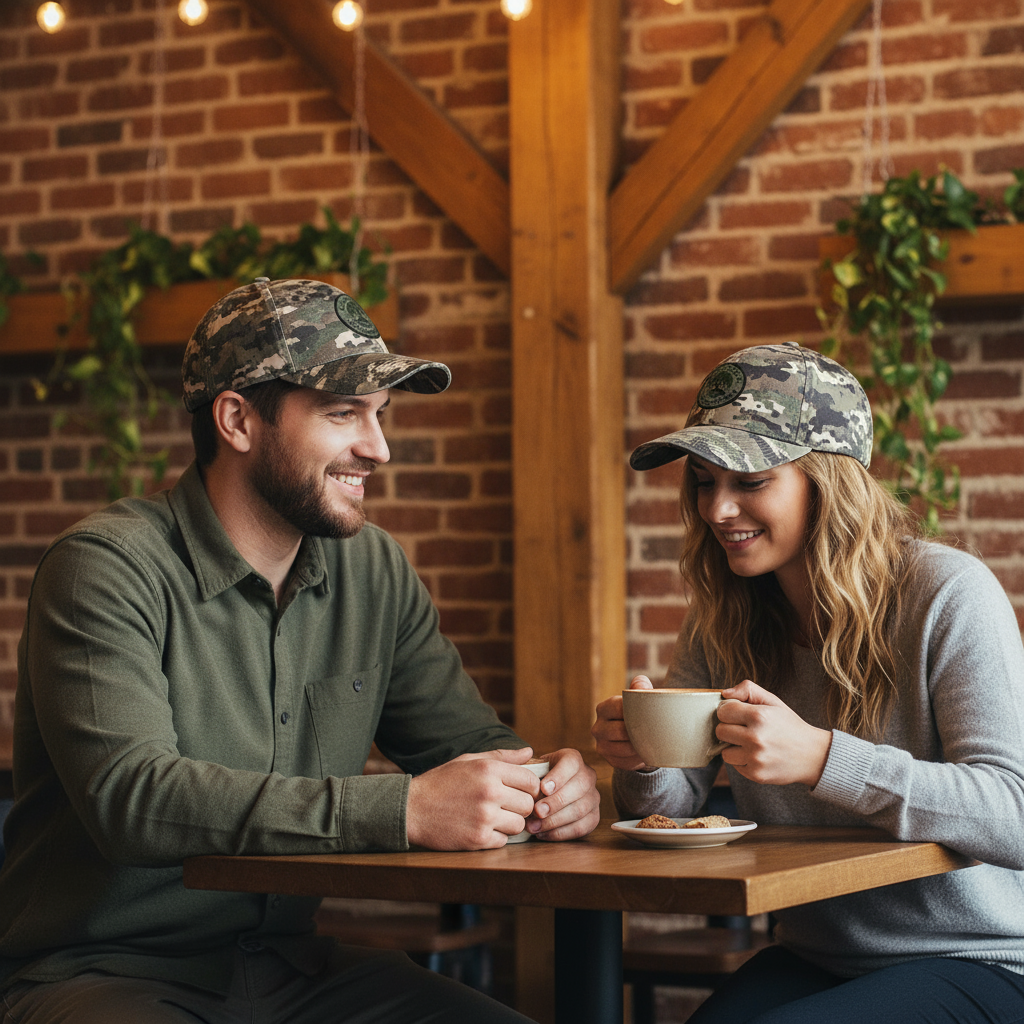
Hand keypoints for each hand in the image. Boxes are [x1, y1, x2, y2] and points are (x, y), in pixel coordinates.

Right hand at [406, 748, 540, 849]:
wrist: (412, 809)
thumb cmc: (441, 782)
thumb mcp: (468, 761)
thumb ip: (501, 756)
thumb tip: (529, 753)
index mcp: (489, 769)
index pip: (531, 781)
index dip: (530, 788)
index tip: (521, 792)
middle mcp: (489, 792)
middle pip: (528, 805)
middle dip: (521, 806)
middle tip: (507, 806)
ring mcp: (484, 817)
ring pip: (519, 825)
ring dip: (509, 823)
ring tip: (493, 817)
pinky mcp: (477, 839)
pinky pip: (503, 841)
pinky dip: (495, 837)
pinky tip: (481, 828)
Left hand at [526, 748, 599, 840]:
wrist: (547, 790)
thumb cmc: (537, 778)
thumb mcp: (532, 767)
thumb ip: (527, 768)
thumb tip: (524, 771)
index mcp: (573, 758)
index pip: (571, 763)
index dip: (558, 776)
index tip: (542, 788)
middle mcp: (588, 776)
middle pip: (579, 788)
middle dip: (556, 802)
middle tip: (537, 811)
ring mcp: (593, 797)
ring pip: (580, 810)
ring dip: (555, 821)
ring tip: (534, 827)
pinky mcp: (594, 817)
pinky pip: (582, 828)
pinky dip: (561, 833)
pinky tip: (543, 834)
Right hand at [591, 675, 652, 771]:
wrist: (634, 737)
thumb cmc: (637, 714)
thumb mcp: (638, 698)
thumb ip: (640, 687)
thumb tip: (640, 684)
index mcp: (603, 708)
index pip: (618, 708)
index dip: (635, 711)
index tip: (649, 714)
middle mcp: (597, 727)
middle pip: (620, 730)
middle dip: (638, 731)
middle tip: (654, 731)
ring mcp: (601, 745)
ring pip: (624, 748)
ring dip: (640, 747)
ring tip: (652, 743)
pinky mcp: (610, 760)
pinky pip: (626, 762)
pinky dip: (638, 759)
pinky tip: (646, 753)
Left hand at [716, 680, 831, 787]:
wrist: (813, 756)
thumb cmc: (789, 726)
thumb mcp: (773, 701)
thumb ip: (748, 690)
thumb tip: (724, 694)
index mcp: (759, 716)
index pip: (723, 711)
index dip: (729, 711)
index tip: (738, 714)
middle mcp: (756, 738)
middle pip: (720, 731)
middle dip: (729, 729)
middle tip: (745, 729)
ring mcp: (755, 758)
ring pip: (724, 751)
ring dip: (734, 747)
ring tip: (751, 744)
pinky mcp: (756, 774)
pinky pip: (734, 765)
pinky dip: (742, 760)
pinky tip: (757, 755)